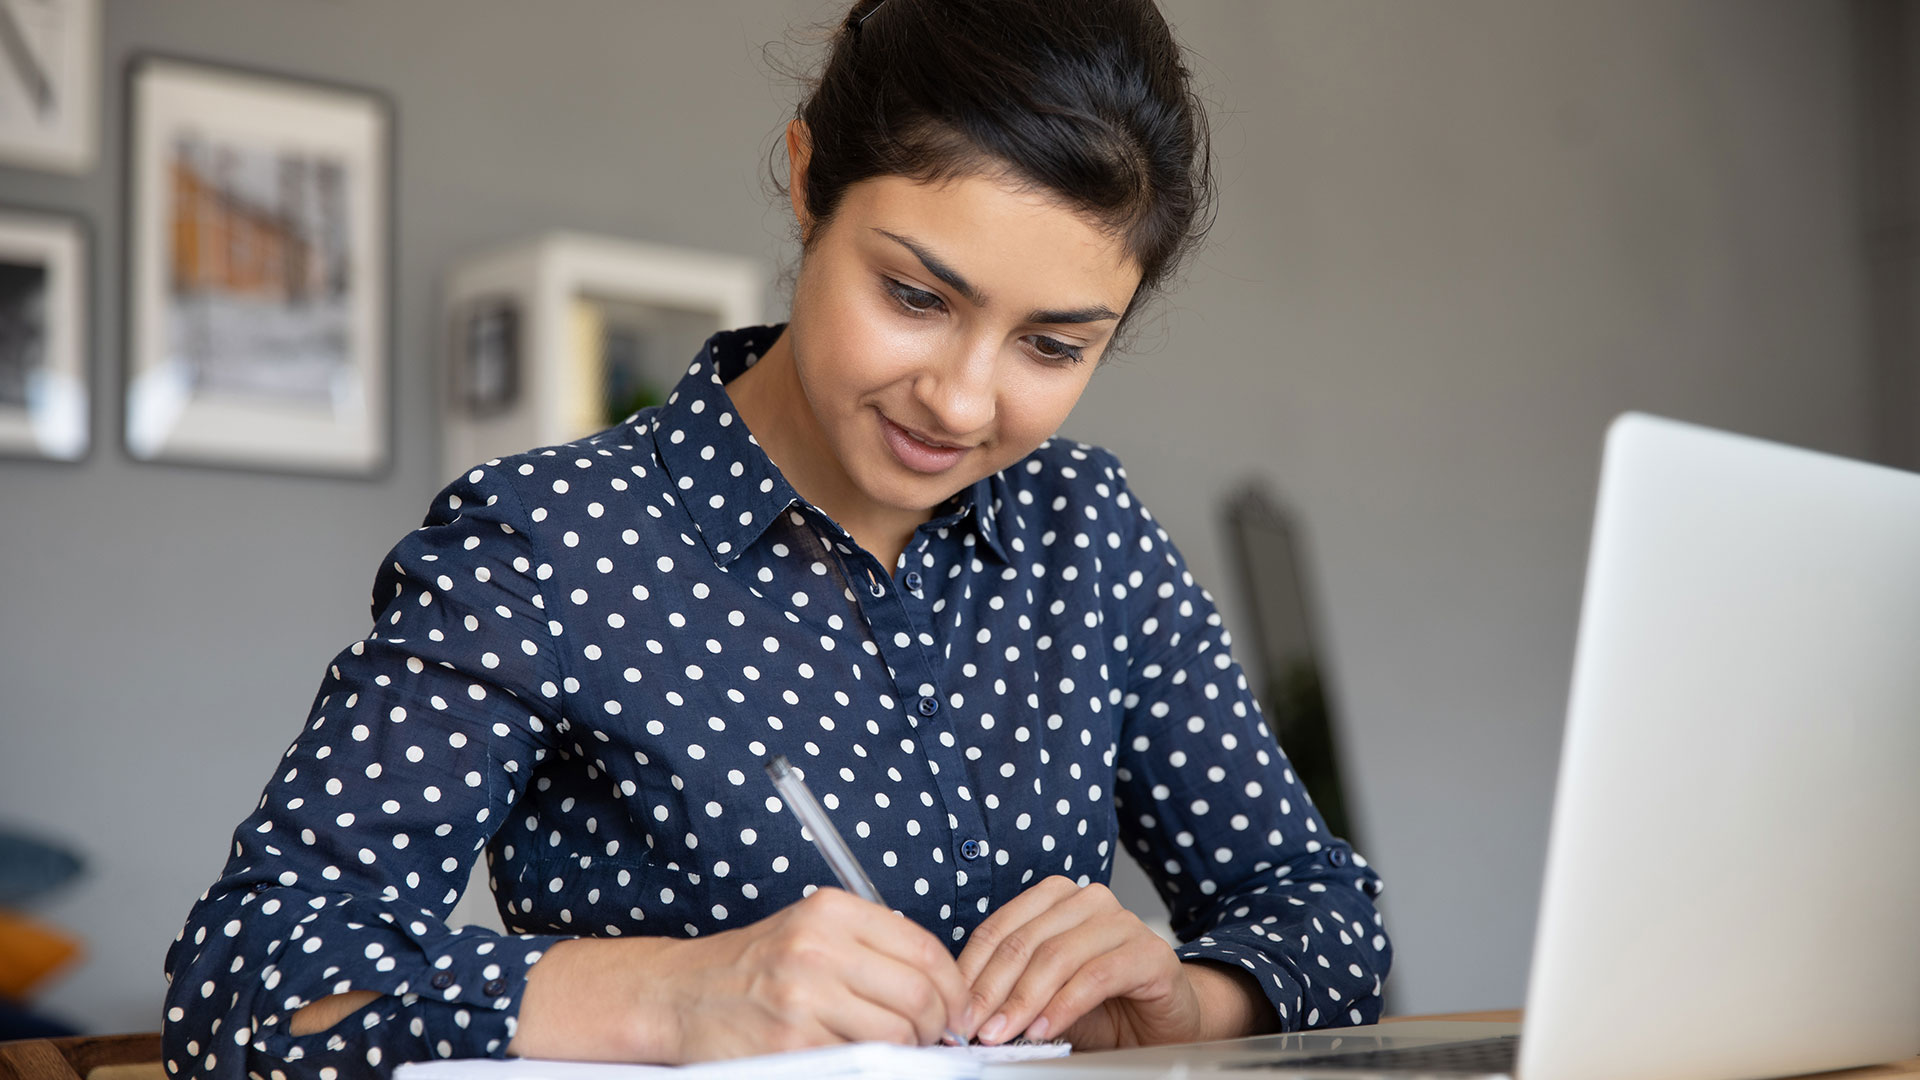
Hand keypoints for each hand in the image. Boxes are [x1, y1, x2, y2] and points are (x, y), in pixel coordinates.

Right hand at [512, 887, 969, 1062]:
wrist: (680, 994)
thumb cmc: (752, 967)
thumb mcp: (811, 931)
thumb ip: (872, 947)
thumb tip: (941, 988)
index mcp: (831, 912)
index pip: (925, 949)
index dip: (953, 987)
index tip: (955, 1007)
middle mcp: (818, 948)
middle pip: (919, 996)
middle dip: (937, 1025)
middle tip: (932, 1037)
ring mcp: (803, 998)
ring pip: (896, 1035)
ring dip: (908, 1051)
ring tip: (896, 1050)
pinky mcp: (791, 1044)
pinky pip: (859, 1063)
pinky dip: (870, 1066)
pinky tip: (860, 1059)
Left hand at [956, 876, 1206, 1049]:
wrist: (1163, 1024)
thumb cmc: (1102, 1006)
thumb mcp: (1044, 995)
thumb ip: (1010, 992)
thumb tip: (964, 1009)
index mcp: (1056, 898)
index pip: (999, 928)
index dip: (971, 970)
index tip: (953, 1008)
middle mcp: (1089, 900)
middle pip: (1024, 942)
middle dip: (991, 990)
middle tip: (972, 1027)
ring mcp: (1122, 922)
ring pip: (1057, 957)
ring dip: (1023, 1001)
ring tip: (1001, 1033)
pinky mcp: (1150, 953)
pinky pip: (1096, 976)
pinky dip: (1064, 1005)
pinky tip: (1044, 1029)